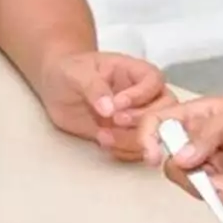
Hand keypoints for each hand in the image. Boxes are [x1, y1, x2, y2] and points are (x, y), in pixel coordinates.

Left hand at [35, 51, 175, 160]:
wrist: (57, 89)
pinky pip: (138, 148)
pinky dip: (125, 151)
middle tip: (116, 122)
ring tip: (104, 136)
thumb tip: (108, 108)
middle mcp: (144, 95)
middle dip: (144, 121)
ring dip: (132, 140)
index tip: (117, 105)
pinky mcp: (128, 136)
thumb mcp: (77, 73)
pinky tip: (105, 144)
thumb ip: (94, 88)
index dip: (140, 95)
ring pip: (155, 133)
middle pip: (165, 110)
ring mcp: (138, 117)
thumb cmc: (69, 72)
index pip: (154, 81)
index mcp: (135, 72)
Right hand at [136, 96, 222, 208]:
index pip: (157, 123)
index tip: (153, 157)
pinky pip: (217, 198)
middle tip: (214, 181)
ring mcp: (210, 169)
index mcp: (195, 117)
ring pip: (195, 187)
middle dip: (191, 177)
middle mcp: (196, 144)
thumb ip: (212, 132)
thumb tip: (182, 158)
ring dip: (215, 189)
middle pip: (173, 166)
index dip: (147, 138)